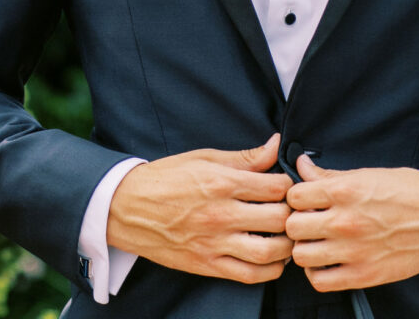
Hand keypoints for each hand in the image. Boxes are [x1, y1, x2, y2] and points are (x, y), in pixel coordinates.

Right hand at [107, 132, 294, 283]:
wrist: (126, 208)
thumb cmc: (164, 179)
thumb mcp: (203, 158)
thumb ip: (244, 157)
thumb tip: (276, 145)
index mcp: (221, 182)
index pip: (276, 187)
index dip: (289, 185)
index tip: (286, 186)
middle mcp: (220, 213)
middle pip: (278, 218)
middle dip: (292, 214)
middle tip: (292, 211)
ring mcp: (214, 242)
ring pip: (269, 251)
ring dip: (287, 245)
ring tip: (286, 236)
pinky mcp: (207, 264)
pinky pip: (249, 275)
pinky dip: (270, 270)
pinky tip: (273, 259)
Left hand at [284, 154, 418, 291]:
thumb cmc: (409, 192)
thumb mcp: (368, 174)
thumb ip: (330, 175)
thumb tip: (301, 165)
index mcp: (345, 190)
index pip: (295, 195)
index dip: (296, 198)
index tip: (305, 202)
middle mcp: (345, 221)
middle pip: (293, 226)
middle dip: (297, 223)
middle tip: (308, 223)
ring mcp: (353, 250)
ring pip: (300, 255)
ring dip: (305, 248)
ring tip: (316, 243)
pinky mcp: (363, 275)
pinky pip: (320, 280)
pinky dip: (317, 273)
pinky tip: (326, 262)